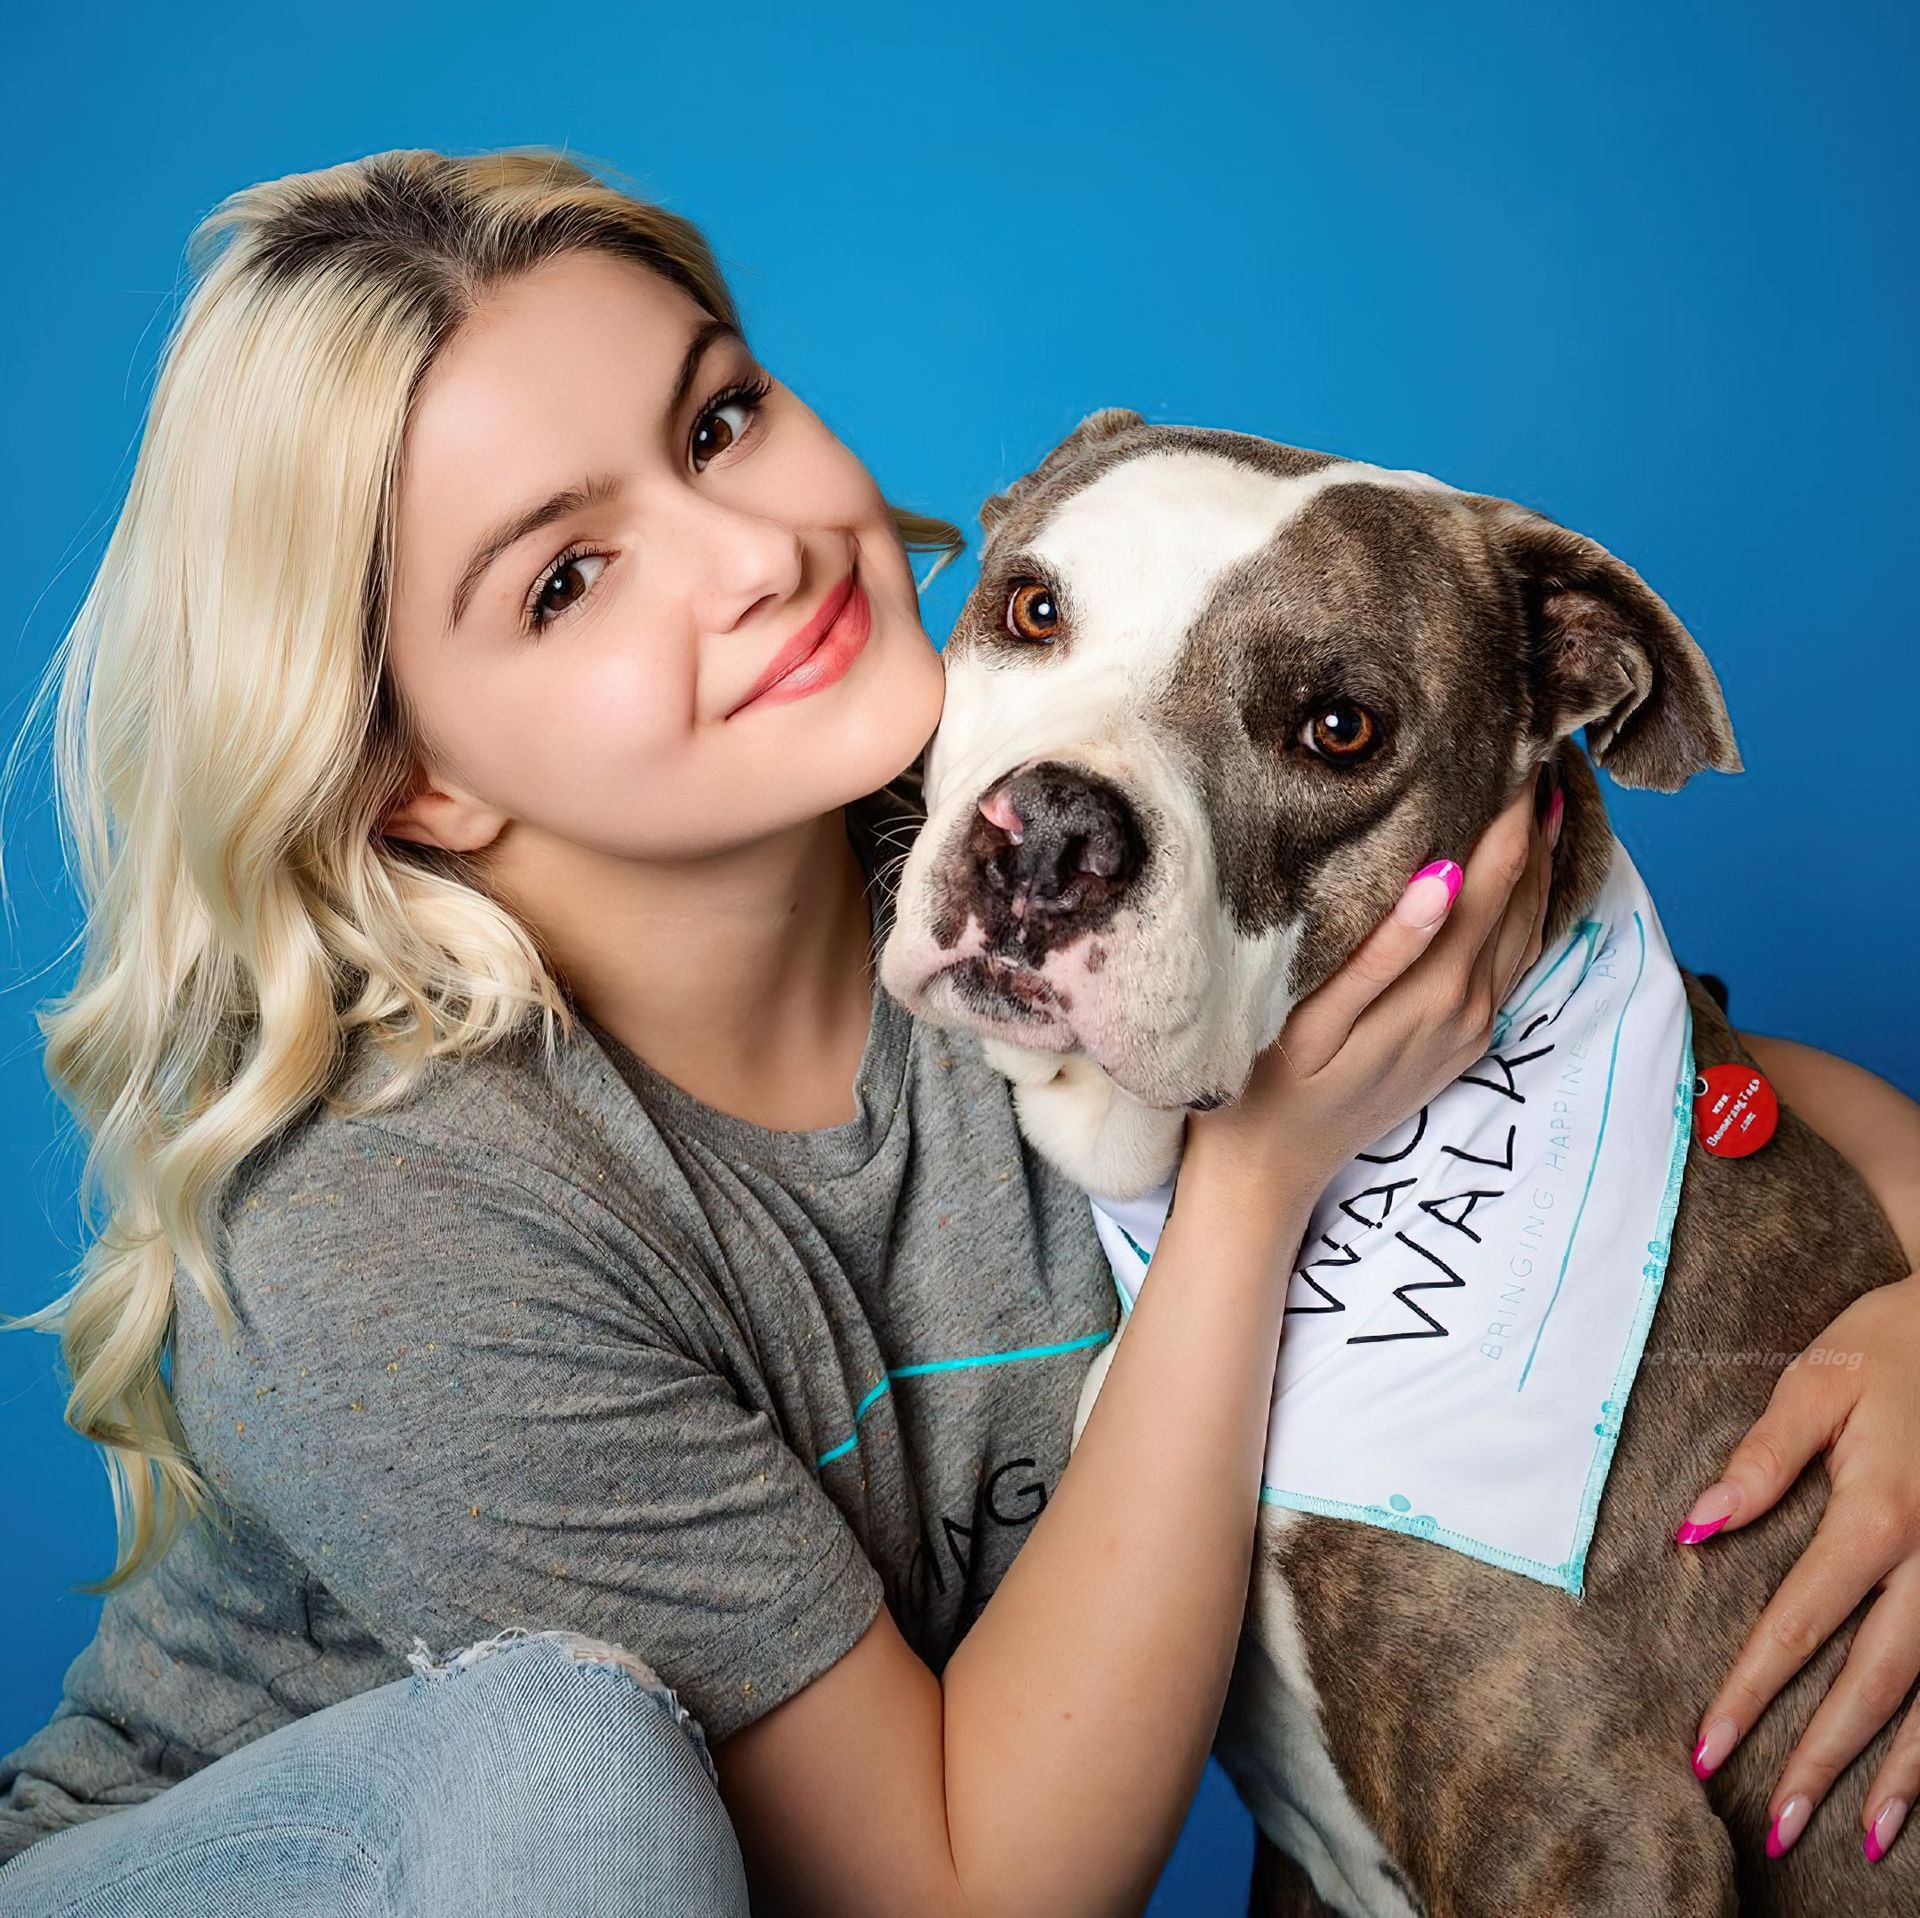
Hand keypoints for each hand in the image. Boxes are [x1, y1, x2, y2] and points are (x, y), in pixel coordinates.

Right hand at [1190, 763, 1560, 1191]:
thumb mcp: (1310, 1021)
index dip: (1510, 809)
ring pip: (1527, 925)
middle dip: (1532, 819)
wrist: (1270, 1174)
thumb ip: (1383, 953)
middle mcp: (1469, 1007)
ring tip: (1536, 789)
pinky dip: (1524, 904)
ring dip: (1537, 857)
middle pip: (1523, 894)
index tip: (1514, 738)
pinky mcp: (1461, 1040)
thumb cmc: (1264, 1091)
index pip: (1492, 877)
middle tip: (1532, 740)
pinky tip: (1515, 872)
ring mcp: (1471, 1026)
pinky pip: (1512, 958)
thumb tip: (1443, 879)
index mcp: (1436, 992)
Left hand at [1681, 1271, 1919, 1863]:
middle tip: (1772, 1825)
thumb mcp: (1819, 1381)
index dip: (1752, 1689)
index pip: (1801, 1620)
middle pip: (1876, 1680)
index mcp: (1879, 1513)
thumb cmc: (1895, 1344)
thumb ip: (1761, 1457)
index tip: (1706, 1746)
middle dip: (1821, 1756)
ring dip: (1902, 1774)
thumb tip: (1693, 1526)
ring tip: (1856, 1838)